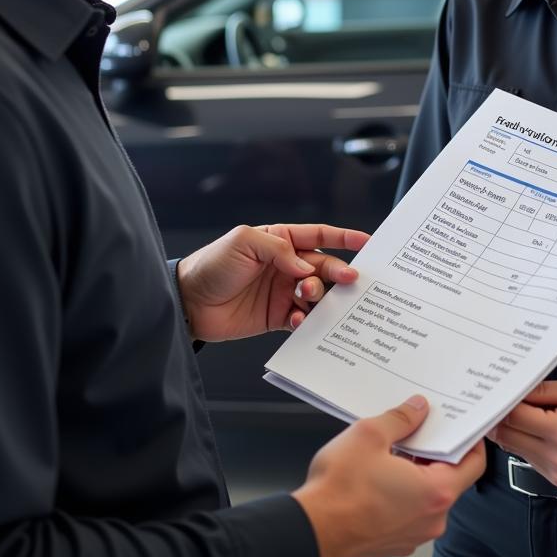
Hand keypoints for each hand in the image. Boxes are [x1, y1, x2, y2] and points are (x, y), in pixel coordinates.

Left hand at [176, 223, 367, 340]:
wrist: (188, 302)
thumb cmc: (212, 264)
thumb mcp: (244, 243)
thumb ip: (279, 250)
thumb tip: (306, 267)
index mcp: (281, 240)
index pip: (319, 235)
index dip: (344, 238)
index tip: (367, 242)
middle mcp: (286, 265)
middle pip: (323, 267)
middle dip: (338, 272)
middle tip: (349, 280)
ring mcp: (283, 291)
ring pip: (316, 293)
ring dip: (320, 297)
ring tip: (310, 298)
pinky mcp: (276, 316)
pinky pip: (301, 318)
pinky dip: (306, 321)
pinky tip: (299, 320)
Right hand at [294, 396, 485, 556]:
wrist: (312, 531)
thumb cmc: (339, 492)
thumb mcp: (370, 435)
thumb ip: (400, 419)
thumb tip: (417, 409)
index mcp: (435, 492)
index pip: (474, 463)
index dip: (470, 439)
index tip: (462, 424)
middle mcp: (431, 519)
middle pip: (449, 477)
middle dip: (434, 450)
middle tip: (418, 427)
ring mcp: (413, 534)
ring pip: (426, 494)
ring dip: (415, 471)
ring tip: (391, 449)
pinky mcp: (394, 541)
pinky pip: (409, 510)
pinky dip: (401, 490)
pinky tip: (379, 473)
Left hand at [487, 377, 556, 485]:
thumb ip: (541, 390)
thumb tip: (512, 389)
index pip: (513, 418)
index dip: (501, 402)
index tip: (496, 388)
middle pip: (508, 436)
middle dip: (502, 415)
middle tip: (504, 395)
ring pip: (515, 448)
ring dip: (513, 428)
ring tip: (527, 408)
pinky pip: (528, 457)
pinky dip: (526, 439)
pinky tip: (538, 424)